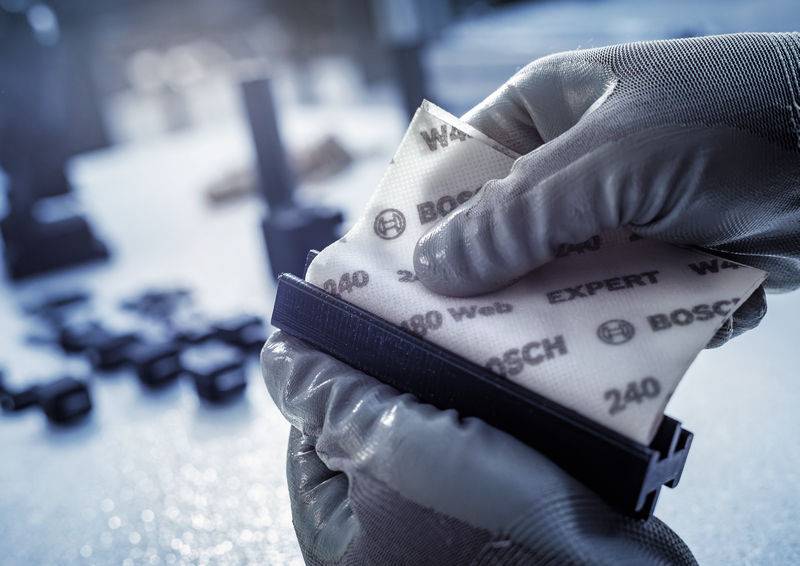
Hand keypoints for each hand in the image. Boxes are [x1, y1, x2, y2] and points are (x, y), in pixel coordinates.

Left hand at [262, 331, 696, 564]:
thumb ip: (331, 399)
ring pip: (419, 428)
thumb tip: (280, 358)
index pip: (307, 434)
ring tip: (451, 350)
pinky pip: (460, 439)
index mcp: (339, 537)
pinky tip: (488, 381)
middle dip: (388, 376)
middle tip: (410, 332)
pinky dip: (471, 407)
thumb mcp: (395, 447)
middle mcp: (383, 534)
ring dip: (434, 387)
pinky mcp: (482, 504)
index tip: (347, 329)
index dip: (327, 376)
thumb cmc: (505, 528)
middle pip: (364, 427)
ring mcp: (434, 521)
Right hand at [413, 33, 799, 344]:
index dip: (426, 222)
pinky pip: (611, 307)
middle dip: (499, 285)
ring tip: (581, 336)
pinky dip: (632, 323)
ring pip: (554, 283)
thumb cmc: (735, 120)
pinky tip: (670, 314)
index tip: (403, 281)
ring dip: (571, 315)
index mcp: (542, 112)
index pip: (456, 168)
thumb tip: (432, 270)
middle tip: (478, 335)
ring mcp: (613, 217)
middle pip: (500, 237)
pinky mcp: (654, 263)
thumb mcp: (610, 160)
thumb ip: (518, 217)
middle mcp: (570, 165)